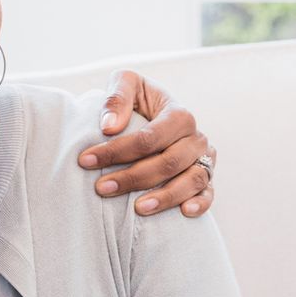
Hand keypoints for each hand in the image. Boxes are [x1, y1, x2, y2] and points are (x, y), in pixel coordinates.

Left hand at [77, 69, 215, 218]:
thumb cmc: (139, 99)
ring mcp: (204, 158)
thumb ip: (117, 98)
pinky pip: (209, 192)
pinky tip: (184, 212)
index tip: (86, 160)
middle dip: (133, 177)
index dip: (117, 150)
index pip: (149, 137)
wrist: (157, 112)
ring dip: (165, 197)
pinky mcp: (207, 176)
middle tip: (101, 188)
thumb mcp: (127, 83)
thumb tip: (109, 126)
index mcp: (178, 114)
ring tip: (138, 208)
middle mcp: (195, 137)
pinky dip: (201, 203)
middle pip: (168, 162)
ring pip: (192, 180)